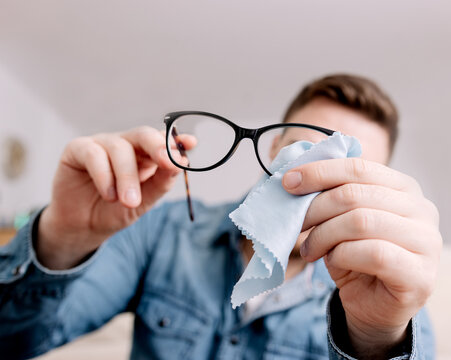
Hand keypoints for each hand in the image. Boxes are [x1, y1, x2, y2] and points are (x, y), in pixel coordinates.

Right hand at [37, 127, 194, 269]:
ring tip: (129, 201)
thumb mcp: (144, 201)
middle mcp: (126, 144)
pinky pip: (94, 154)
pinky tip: (108, 195)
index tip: (191, 143)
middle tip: (167, 163)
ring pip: (120, 148)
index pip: (163, 141)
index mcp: (146, 155)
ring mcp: (102, 144)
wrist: (84, 226)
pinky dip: (104, 176)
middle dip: (158, 147)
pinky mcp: (78, 149)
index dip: (176, 140)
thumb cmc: (116, 210)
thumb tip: (180, 164)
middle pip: (144, 134)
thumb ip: (161, 183)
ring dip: (127, 177)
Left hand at [282, 158, 441, 357]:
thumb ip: (329, 196)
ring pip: (360, 222)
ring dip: (324, 235)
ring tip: (309, 249)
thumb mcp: (340, 219)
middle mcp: (420, 209)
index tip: (288, 182)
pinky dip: (341, 255)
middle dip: (315, 208)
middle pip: (354, 195)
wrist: (373, 304)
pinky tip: (332, 261)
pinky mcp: (419, 274)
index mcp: (403, 187)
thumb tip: (293, 178)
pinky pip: (373, 253)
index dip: (319, 172)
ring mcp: (425, 241)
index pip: (357, 168)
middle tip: (296, 224)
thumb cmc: (356, 256)